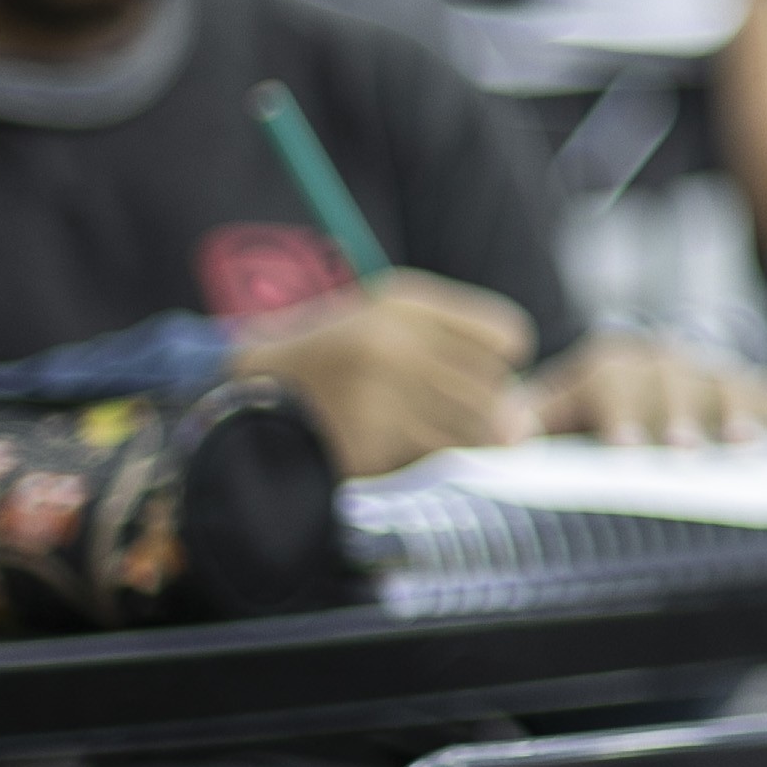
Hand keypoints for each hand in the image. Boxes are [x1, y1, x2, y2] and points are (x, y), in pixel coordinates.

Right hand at [230, 271, 542, 477]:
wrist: (242, 393)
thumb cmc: (333, 358)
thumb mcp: (385, 320)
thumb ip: (456, 344)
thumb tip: (524, 415)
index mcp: (404, 302)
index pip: (507, 337)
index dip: (504, 365)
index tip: (481, 377)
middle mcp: (394, 342)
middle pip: (496, 390)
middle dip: (494, 413)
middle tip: (470, 422)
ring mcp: (379, 394)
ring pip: (473, 431)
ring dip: (469, 443)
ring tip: (438, 437)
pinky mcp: (366, 442)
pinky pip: (433, 460)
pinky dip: (432, 464)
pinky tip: (406, 453)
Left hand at [522, 331, 766, 448]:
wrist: (617, 397)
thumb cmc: (577, 424)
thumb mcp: (544, 417)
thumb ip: (525, 422)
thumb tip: (504, 435)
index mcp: (606, 365)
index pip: (611, 381)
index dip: (620, 412)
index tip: (626, 447)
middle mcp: (660, 360)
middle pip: (672, 381)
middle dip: (679, 415)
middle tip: (684, 451)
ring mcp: (706, 371)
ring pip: (723, 383)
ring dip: (734, 413)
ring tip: (742, 446)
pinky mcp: (746, 385)